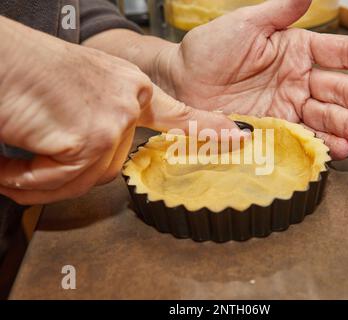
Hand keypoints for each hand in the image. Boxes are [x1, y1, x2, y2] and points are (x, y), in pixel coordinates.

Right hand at [0, 17, 235, 204]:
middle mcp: (126, 102)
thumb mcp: (82, 91)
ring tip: (13, 164)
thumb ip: (104, 122)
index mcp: (129, 88)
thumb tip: (101, 154)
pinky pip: (61, 181)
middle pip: (112, 164)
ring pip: (86, 178)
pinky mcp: (88, 137)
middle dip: (69, 172)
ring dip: (42, 181)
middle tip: (33, 164)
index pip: (176, 116)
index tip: (235, 137)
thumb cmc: (28, 73)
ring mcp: (111, 120)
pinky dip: (25, 182)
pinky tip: (8, 165)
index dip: (206, 129)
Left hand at [152, 0, 347, 159]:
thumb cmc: (209, 49)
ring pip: (326, 117)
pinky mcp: (274, 127)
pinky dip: (321, 144)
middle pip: (340, 90)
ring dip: (347, 128)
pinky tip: (337, 150)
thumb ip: (279, 12)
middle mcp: (298, 79)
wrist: (182, 81)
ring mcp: (288, 105)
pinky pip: (302, 136)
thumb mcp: (245, 24)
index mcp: (297, 50)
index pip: (341, 54)